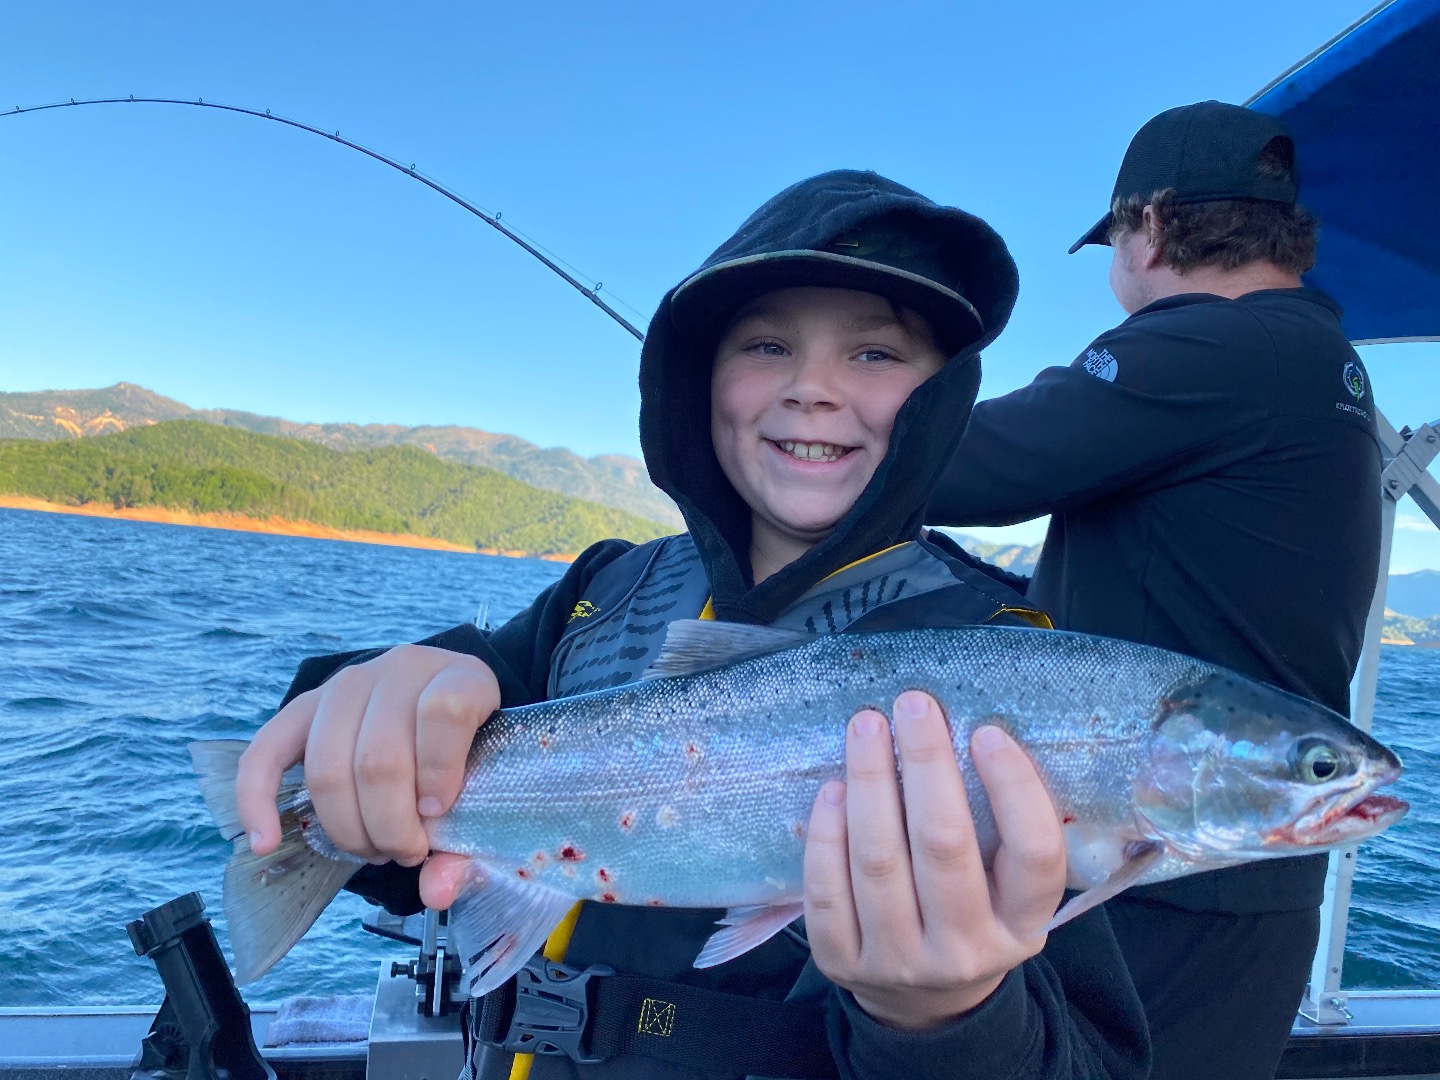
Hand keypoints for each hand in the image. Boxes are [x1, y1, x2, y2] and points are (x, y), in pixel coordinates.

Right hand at [235, 645, 497, 905]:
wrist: (443, 703)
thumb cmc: (469, 751)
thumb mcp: (489, 783)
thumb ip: (468, 843)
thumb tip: (435, 892)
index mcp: (460, 678)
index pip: (444, 712)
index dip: (440, 771)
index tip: (440, 813)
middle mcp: (400, 670)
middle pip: (379, 757)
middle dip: (390, 825)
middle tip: (408, 852)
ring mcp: (347, 684)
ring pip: (328, 765)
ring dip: (347, 827)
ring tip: (373, 849)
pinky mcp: (304, 707)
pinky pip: (265, 752)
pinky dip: (259, 800)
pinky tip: (266, 841)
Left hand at [803, 690, 1065, 1029]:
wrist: (924, 1002)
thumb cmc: (971, 913)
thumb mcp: (1007, 890)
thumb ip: (1000, 829)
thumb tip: (969, 729)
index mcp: (1022, 926)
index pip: (1033, 855)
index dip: (1014, 789)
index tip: (987, 732)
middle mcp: (966, 950)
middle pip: (944, 845)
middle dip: (925, 764)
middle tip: (913, 704)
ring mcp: (900, 961)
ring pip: (879, 861)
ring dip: (869, 782)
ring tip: (866, 727)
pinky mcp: (841, 963)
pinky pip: (827, 890)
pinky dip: (826, 833)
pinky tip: (833, 789)